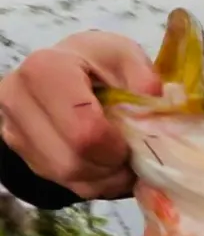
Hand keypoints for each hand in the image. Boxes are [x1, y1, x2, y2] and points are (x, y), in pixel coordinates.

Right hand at [0, 31, 161, 199]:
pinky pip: (59, 181)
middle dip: (111, 166)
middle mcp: (19, 101)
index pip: (83, 130)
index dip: (116, 146)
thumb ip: (144, 77)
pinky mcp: (20, 150)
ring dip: (103, 178)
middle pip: (71, 161)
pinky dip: (91, 181)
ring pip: (64, 176)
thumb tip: (156, 104)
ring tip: (125, 161)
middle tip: (134, 157)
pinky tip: (107, 165)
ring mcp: (15, 129)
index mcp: (47, 70)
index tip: (135, 142)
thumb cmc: (98, 60)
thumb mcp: (125, 55)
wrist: (65, 67)